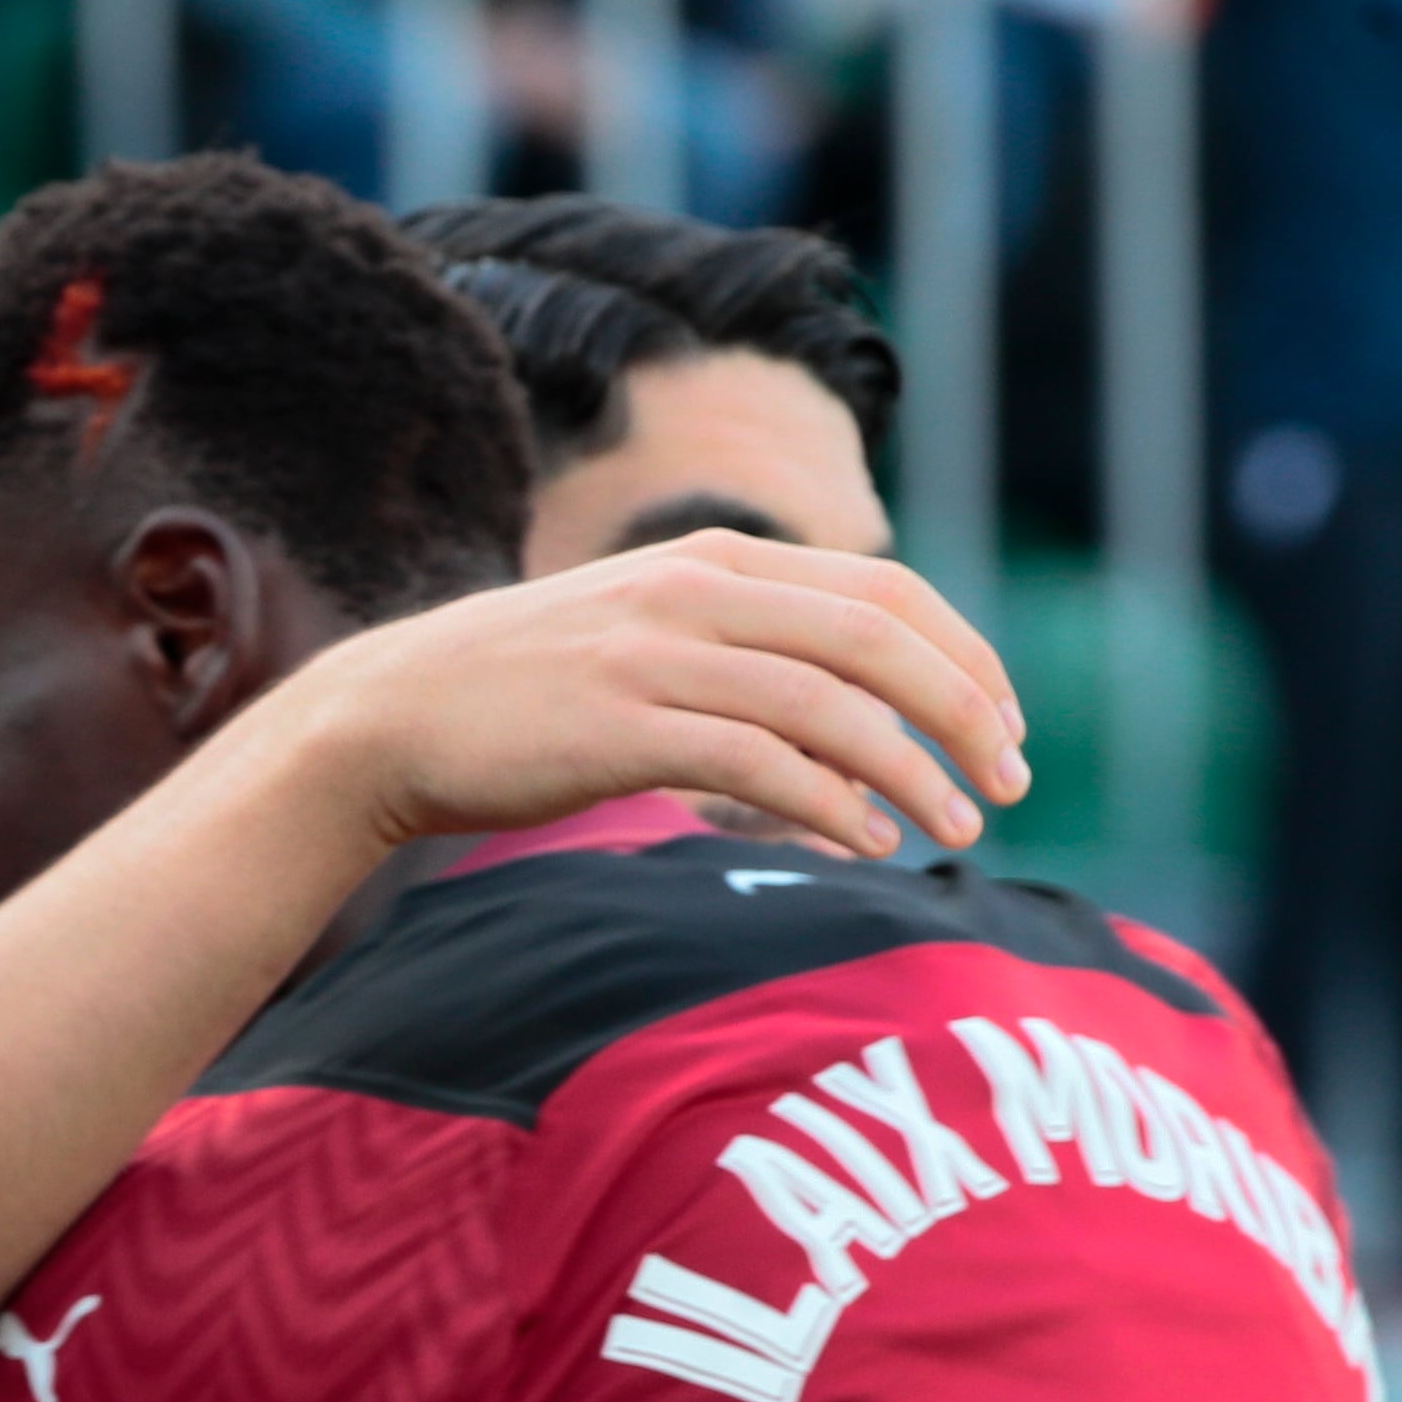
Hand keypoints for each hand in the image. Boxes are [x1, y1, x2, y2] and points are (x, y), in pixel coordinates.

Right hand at [252, 529, 1027, 864]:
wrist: (388, 719)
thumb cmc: (521, 697)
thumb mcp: (641, 635)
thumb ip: (738, 647)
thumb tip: (847, 711)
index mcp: (714, 561)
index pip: (886, 590)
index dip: (966, 656)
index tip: (1007, 723)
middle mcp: (695, 591)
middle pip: (877, 639)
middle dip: (964, 711)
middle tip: (1012, 780)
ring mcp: (657, 655)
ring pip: (831, 703)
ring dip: (913, 769)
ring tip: (955, 828)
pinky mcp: (621, 726)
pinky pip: (760, 761)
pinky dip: (830, 802)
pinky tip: (865, 841)